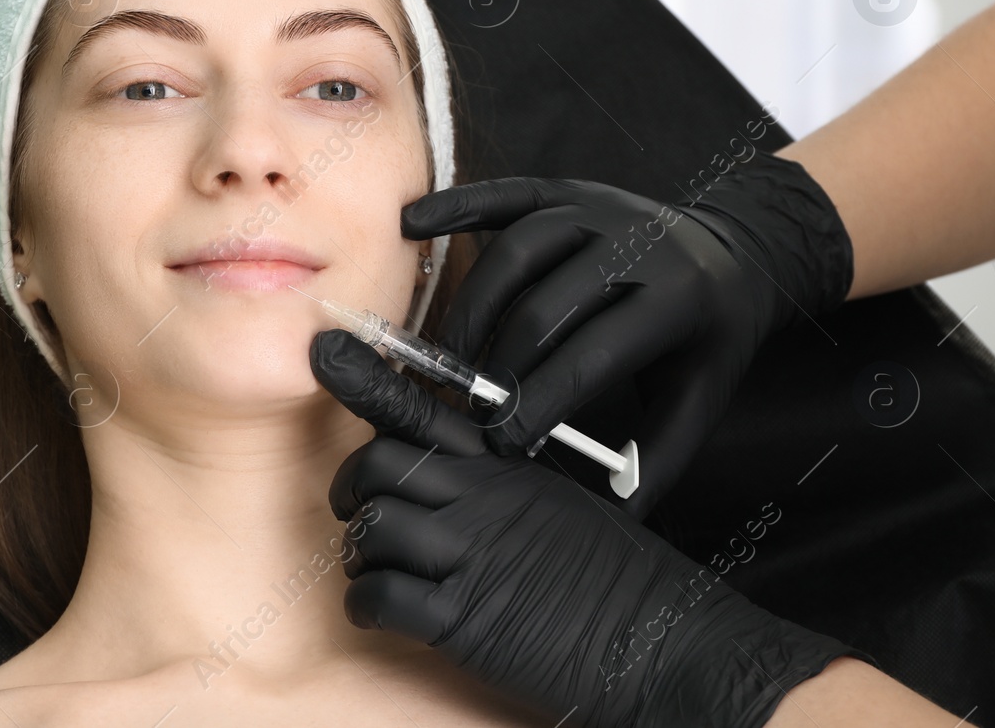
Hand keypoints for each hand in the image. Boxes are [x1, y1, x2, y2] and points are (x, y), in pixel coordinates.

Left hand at [310, 329, 860, 727]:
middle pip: (379, 464)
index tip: (327, 351)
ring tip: (377, 567)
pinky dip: (366, 604)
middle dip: (354, 491)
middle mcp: (484, 499)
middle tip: (360, 512)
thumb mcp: (559, 502)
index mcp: (507, 465)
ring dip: (359, 552)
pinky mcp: (464, 621)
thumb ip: (499, 478)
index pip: (423, 409)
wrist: (667, 641)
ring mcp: (472, 557)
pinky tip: (385, 610)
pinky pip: (378, 597)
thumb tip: (440, 468)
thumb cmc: (614, 577)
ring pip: (370, 527)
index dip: (366, 378)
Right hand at [401, 151, 852, 516]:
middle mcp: (637, 243)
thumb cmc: (708, 339)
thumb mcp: (701, 399)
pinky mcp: (566, 190)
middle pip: (548, 305)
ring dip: (474, 308)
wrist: (737, 255)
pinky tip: (410, 227)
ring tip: (449, 361)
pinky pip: (503, 195)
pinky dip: (453, 207)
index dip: (540, 402)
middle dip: (501, 365)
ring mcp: (599, 208)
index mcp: (678, 300)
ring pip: (517, 250)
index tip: (501, 444)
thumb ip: (656, 458)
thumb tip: (612, 520)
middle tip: (469, 410)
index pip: (593, 355)